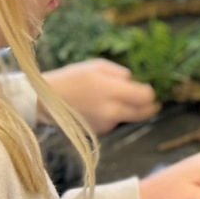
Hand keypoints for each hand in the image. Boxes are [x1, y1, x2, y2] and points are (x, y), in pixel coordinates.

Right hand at [43, 59, 158, 132]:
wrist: (45, 101)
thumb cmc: (72, 78)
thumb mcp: (97, 66)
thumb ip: (120, 74)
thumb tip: (134, 81)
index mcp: (112, 91)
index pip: (145, 97)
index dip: (150, 93)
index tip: (149, 89)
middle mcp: (112, 111)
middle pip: (143, 113)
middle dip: (150, 107)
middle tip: (154, 103)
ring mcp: (105, 124)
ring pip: (127, 118)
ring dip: (127, 110)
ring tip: (110, 99)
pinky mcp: (98, 132)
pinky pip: (113, 122)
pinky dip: (112, 116)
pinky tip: (98, 107)